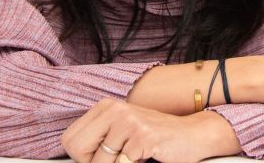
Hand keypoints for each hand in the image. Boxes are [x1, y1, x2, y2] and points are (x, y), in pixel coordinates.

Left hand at [61, 98, 238, 162]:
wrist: (193, 134)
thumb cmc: (155, 137)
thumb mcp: (121, 132)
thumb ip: (98, 139)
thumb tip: (74, 156)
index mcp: (106, 107)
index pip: (70, 139)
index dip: (82, 156)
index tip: (100, 156)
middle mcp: (115, 109)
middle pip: (77, 149)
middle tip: (116, 159)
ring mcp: (129, 122)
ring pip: (100, 162)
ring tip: (134, 155)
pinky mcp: (143, 137)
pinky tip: (145, 156)